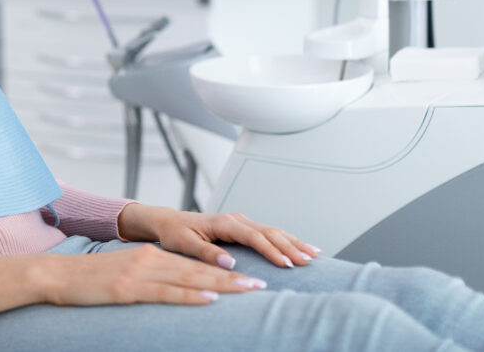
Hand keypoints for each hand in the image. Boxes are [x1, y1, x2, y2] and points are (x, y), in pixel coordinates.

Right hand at [41, 243, 267, 306]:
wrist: (56, 275)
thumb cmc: (88, 280)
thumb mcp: (124, 274)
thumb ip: (149, 279)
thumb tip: (172, 289)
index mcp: (150, 256)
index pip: (194, 265)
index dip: (224, 272)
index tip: (248, 277)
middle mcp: (150, 260)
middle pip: (198, 270)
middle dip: (232, 278)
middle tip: (260, 283)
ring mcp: (140, 273)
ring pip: (189, 278)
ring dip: (221, 285)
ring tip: (247, 290)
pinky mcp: (128, 288)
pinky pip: (165, 293)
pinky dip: (189, 295)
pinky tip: (208, 298)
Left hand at [118, 203, 320, 269]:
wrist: (169, 222)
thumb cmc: (175, 233)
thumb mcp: (184, 244)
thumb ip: (206, 252)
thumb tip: (229, 261)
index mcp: (224, 223)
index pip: (254, 237)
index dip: (271, 250)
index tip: (286, 264)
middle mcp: (235, 219)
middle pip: (269, 232)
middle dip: (290, 246)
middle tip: (309, 261)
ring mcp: (240, 222)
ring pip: (272, 230)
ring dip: (293, 242)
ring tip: (314, 254)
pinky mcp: (242, 227)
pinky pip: (268, 232)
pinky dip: (286, 239)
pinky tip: (300, 247)